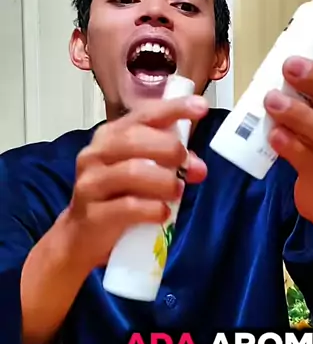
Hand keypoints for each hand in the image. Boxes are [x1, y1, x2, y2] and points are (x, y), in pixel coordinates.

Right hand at [64, 96, 208, 271]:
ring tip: (177, 191)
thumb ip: (167, 164)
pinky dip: (153, 209)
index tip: (200, 107)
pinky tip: (163, 213)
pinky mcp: (92, 214)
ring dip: (164, 181)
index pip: (143, 114)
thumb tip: (197, 167)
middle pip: (135, 139)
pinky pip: (128, 207)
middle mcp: (96, 154)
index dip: (173, 109)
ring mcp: (91, 183)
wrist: (81, 236)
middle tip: (189, 167)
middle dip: (170, 150)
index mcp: (110, 136)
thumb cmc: (115, 197)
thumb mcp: (141, 173)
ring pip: (132, 171)